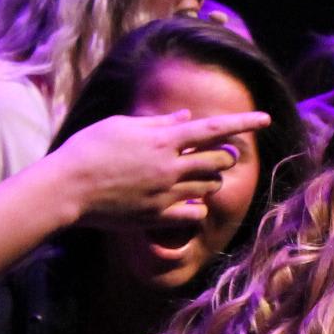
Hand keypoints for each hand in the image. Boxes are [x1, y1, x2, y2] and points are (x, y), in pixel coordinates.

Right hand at [55, 109, 270, 227]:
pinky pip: (195, 213)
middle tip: (213, 155)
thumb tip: (185, 117)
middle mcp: (171, 166)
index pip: (213, 128)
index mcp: (163, 139)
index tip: (265, 119)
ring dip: (208, 180)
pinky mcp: (158, 216)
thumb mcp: (122, 125)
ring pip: (209, 187)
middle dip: (221, 156)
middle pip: (218, 161)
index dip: (242, 123)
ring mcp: (166, 193)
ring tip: (191, 176)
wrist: (68, 187)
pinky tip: (184, 202)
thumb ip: (158, 122)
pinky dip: (196, 206)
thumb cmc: (89, 149)